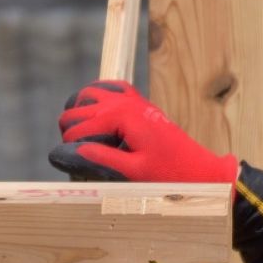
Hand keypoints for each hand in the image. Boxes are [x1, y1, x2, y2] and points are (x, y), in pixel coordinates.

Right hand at [51, 81, 237, 183]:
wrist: (198, 168)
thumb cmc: (169, 173)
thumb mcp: (133, 172)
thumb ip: (99, 159)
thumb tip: (64, 153)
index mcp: (120, 117)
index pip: (75, 130)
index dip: (69, 151)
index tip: (76, 169)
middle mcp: (122, 101)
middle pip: (74, 110)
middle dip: (71, 134)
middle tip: (82, 157)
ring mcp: (131, 99)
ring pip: (86, 95)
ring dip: (79, 114)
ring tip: (84, 140)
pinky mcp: (138, 102)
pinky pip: (109, 88)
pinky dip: (96, 99)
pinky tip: (95, 118)